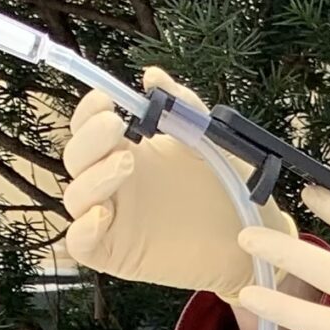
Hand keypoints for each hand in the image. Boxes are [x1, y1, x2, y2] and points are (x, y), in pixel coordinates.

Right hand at [60, 68, 295, 305]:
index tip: (106, 100)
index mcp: (130, 152)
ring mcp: (114, 220)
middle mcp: (116, 184)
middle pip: (77, 158)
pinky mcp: (117, 254)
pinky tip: (103, 214)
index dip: (89, 112)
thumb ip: (184, 106)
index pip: (89, 129)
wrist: (254, 240)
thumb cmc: (232, 190)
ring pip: (76, 196)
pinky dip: (83, 229)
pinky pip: (82, 243)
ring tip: (128, 162)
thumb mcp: (212, 140)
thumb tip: (153, 75)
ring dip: (93, 176)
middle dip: (90, 138)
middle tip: (116, 126)